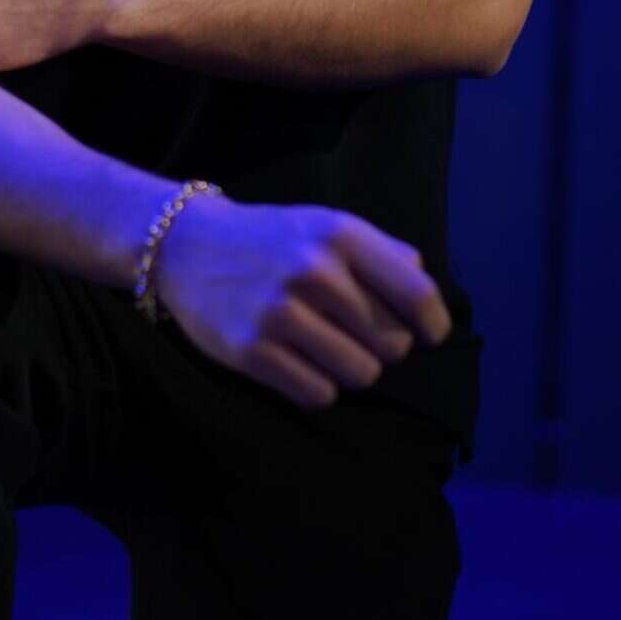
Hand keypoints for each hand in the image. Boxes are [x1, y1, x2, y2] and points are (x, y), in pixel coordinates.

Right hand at [151, 193, 452, 410]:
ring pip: (360, 375)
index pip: (417, 294)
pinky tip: (299, 361)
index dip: (433, 324)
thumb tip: (427, 291)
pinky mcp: (251, 351)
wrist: (187, 246)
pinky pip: (318, 395)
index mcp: (340, 236)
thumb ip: (381, 252)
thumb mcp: (326, 225)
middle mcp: (313, 272)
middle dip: (383, 346)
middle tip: (355, 332)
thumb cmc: (272, 240)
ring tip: (326, 346)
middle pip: (393, 344)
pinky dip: (317, 386)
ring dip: (351, 369)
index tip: (429, 334)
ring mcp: (280, 313)